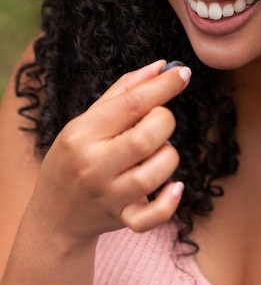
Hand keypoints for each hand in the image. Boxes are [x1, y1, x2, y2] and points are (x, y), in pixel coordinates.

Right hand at [27, 60, 190, 243]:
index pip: (130, 104)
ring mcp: (109, 195)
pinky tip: (174, 188)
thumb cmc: (75, 159)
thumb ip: (124, 93)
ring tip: (158, 154)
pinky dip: (169, 203)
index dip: (162, 87)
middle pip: (145, 139)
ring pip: (154, 174)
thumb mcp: (86, 122)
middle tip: (159, 124)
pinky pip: (151, 217)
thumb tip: (161, 67)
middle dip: (164, 123)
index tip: (182, 74)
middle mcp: (94, 164)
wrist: (55, 214)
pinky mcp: (122, 218)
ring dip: (169, 158)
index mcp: (82, 133)